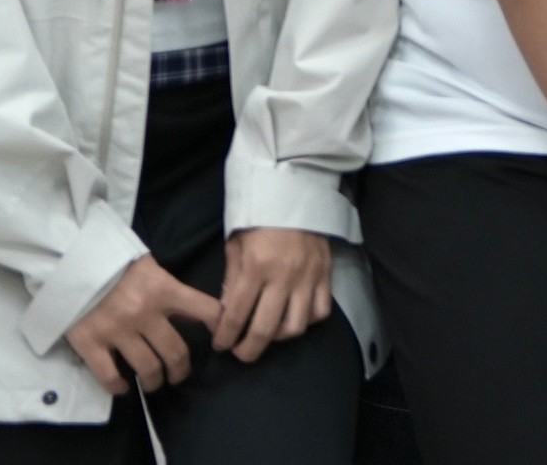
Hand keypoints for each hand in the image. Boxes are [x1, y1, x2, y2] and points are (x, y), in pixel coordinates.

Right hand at [62, 253, 218, 397]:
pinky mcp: (89, 343)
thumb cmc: (114, 263)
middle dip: (181, 369)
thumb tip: (195, 315)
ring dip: (154, 381)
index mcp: (165, 289)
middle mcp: (145, 312)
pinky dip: (118, 387)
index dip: (219, 328)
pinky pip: (108, 375)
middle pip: (176, 352)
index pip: (206, 311)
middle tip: (178, 374)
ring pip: (147, 368)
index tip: (220, 341)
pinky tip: (122, 388)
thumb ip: (172, 291)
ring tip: (153, 383)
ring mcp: (116, 330)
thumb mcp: (151, 268)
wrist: (70, 261)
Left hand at [209, 226, 333, 360]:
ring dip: (278, 338)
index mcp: (256, 267)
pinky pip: (320, 311)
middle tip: (240, 353)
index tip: (220, 345)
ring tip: (267, 334)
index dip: (225, 337)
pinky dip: (306, 321)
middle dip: (248, 349)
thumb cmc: (259, 220)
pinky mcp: (326, 274)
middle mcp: (284, 276)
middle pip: (265, 329)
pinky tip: (293, 317)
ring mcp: (308, 277)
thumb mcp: (236, 247)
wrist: (297, 193)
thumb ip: (232, 281)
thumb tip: (226, 314)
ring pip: (295, 326)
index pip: (236, 315)